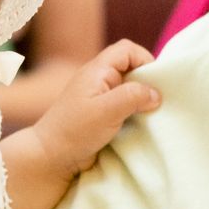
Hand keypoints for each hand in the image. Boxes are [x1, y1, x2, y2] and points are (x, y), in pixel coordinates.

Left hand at [25, 40, 160, 178]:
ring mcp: (99, 98)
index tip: (155, 83)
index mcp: (97, 71)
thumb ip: (133, 97)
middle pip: (131, 68)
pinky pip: (124, 106)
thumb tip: (156, 93)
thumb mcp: (106, 111)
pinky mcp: (102, 115)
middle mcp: (98, 81)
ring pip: (129, 89)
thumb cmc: (74, 131)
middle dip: (147, 81)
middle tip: (157, 102)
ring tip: (152, 115)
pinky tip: (142, 125)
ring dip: (142, 100)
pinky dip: (136, 112)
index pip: (126, 50)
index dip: (145, 59)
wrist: (51, 158)